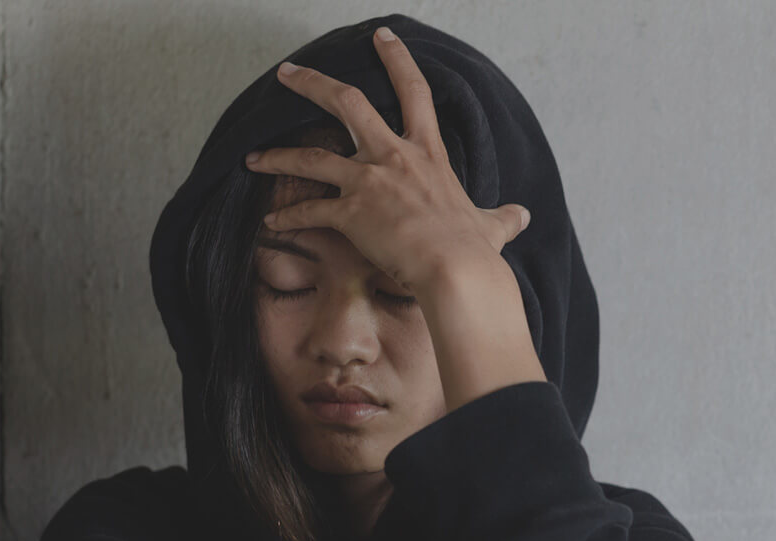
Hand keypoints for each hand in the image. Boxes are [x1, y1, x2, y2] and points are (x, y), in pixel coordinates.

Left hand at [242, 25, 530, 293]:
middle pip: (345, 102)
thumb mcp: (491, 226)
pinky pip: (309, 211)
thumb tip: (523, 217)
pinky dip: (287, 217)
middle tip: (286, 73)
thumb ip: (501, 218)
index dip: (397, 59)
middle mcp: (393, 156)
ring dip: (277, 155)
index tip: (381, 37)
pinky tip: (269, 222)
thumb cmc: (474, 250)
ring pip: (311, 156)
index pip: (414, 91)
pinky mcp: (350, 213)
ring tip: (252, 156)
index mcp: (427, 152)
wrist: (455, 270)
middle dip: (311, 84)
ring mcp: (368, 181)